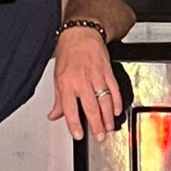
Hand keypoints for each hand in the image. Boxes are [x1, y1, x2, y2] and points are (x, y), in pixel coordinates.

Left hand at [48, 26, 122, 141]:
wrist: (81, 34)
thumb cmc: (68, 53)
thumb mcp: (57, 77)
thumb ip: (58, 100)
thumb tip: (54, 115)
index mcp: (66, 83)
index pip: (69, 109)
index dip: (74, 124)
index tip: (78, 135)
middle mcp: (81, 80)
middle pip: (90, 107)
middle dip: (96, 124)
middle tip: (99, 136)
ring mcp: (96, 76)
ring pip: (104, 100)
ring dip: (108, 116)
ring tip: (109, 127)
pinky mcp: (107, 71)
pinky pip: (114, 89)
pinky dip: (116, 101)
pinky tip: (116, 111)